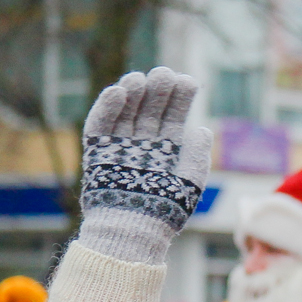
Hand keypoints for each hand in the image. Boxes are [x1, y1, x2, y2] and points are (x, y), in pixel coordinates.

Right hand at [80, 67, 211, 230]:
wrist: (136, 227)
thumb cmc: (168, 207)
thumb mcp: (190, 180)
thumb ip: (197, 154)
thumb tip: (203, 130)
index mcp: (169, 147)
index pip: (174, 114)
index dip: (181, 97)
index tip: (188, 81)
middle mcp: (145, 142)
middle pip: (151, 107)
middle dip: (158, 89)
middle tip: (164, 73)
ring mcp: (121, 144)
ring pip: (126, 110)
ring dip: (133, 92)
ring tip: (141, 79)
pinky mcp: (98, 150)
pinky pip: (100, 123)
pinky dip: (108, 107)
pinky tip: (118, 91)